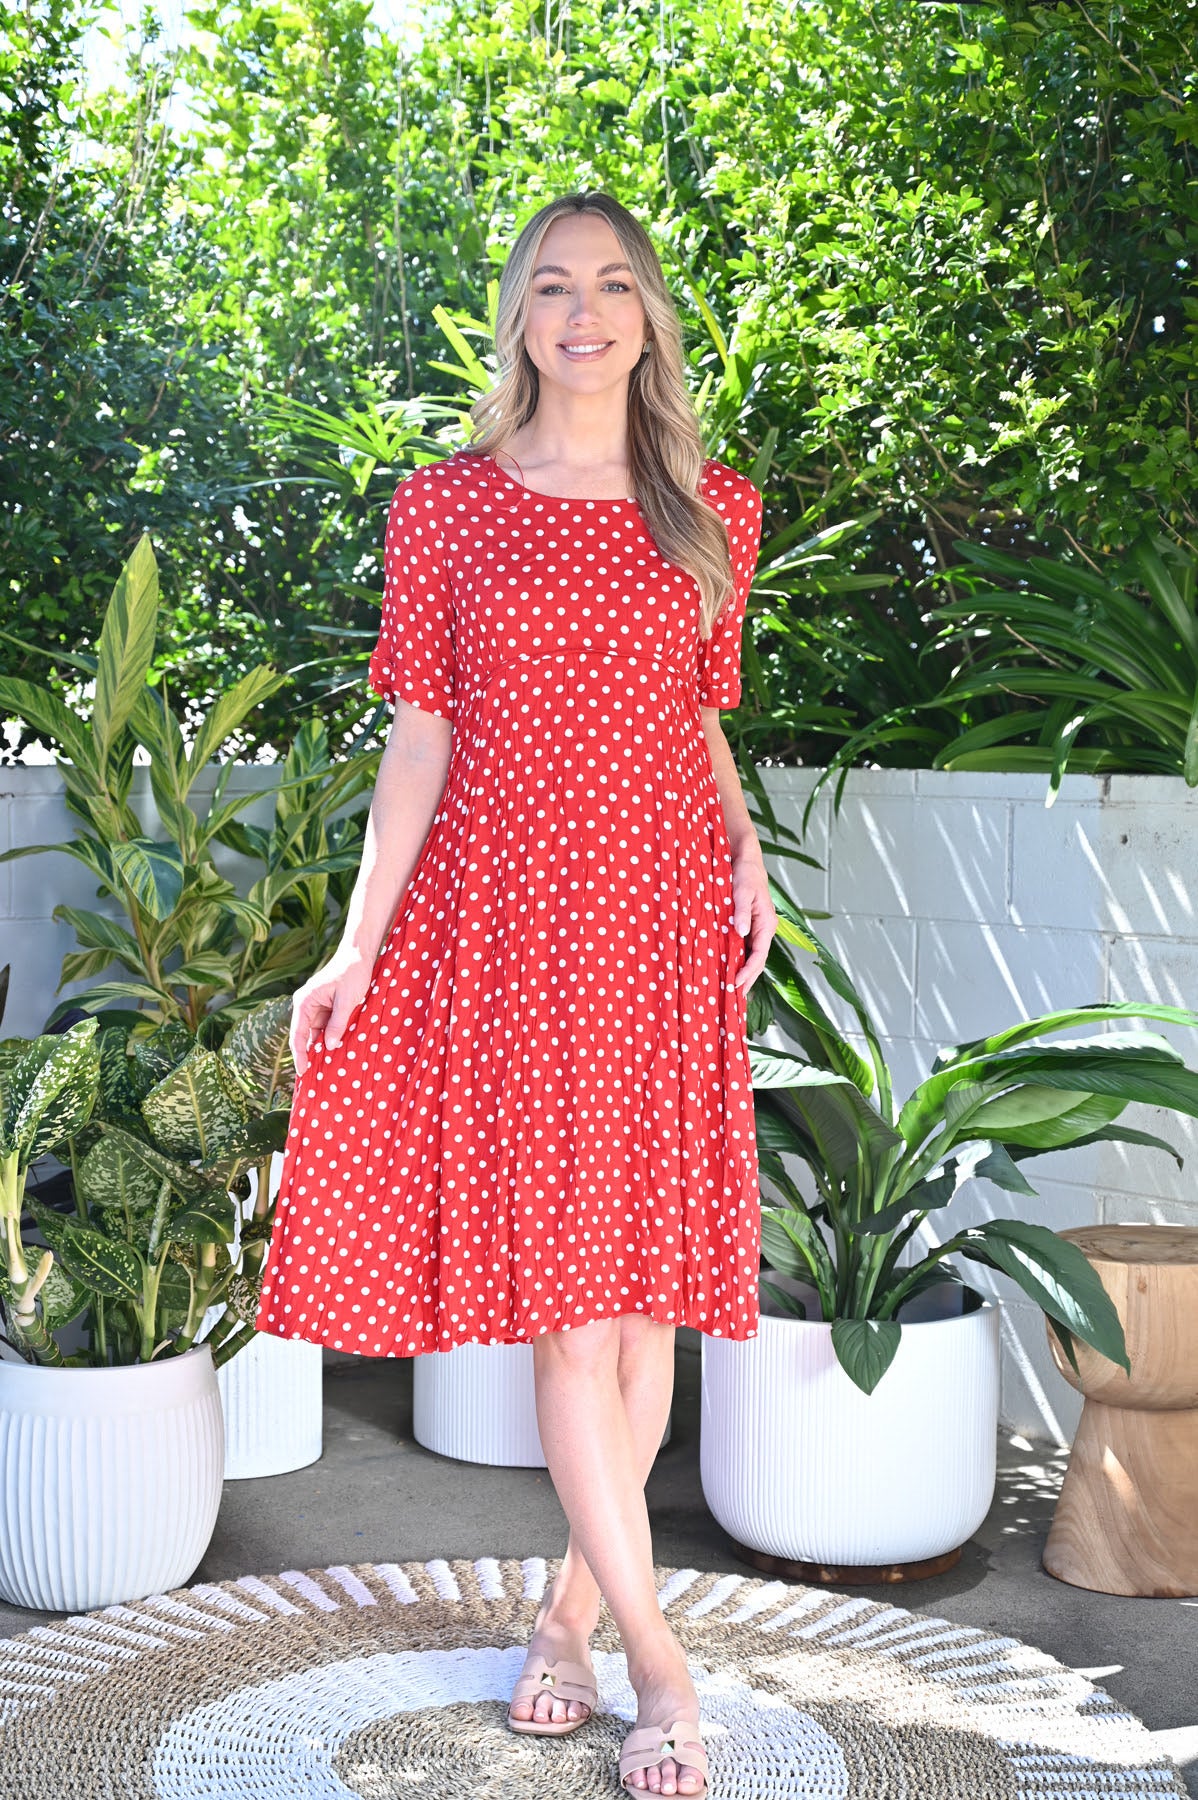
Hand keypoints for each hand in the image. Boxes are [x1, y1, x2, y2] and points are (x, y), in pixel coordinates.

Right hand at [289, 949, 372, 1076]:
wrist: (360, 954)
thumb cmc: (352, 973)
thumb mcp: (347, 1001)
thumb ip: (338, 1024)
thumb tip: (330, 1046)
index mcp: (304, 1001)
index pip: (298, 1034)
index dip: (300, 1055)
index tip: (303, 1071)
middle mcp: (306, 1004)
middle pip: (305, 1036)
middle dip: (310, 1055)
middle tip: (315, 1077)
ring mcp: (316, 1006)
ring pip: (317, 1033)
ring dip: (323, 1047)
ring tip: (327, 1068)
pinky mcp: (327, 1006)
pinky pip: (326, 1026)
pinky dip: (331, 1037)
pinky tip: (337, 1051)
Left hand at [731, 849, 774, 990]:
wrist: (744, 859)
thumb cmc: (746, 873)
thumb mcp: (742, 890)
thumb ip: (741, 911)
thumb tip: (741, 932)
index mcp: (767, 923)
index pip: (759, 954)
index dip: (748, 971)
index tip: (736, 984)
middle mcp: (763, 929)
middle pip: (757, 961)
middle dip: (747, 980)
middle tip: (734, 999)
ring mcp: (756, 928)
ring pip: (750, 956)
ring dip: (742, 973)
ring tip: (731, 991)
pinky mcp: (746, 925)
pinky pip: (743, 948)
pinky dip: (736, 960)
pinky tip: (727, 969)